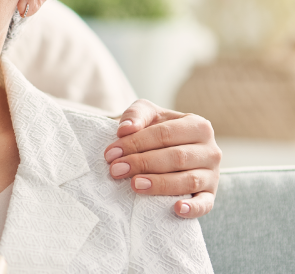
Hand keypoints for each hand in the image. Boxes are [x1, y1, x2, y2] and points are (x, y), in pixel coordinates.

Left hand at [103, 99, 221, 218]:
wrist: (168, 150)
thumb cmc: (157, 130)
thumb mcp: (148, 115)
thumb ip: (136, 115)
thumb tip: (125, 129)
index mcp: (198, 126)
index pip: (164, 134)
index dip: (135, 143)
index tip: (111, 154)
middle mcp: (210, 150)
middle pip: (176, 157)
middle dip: (143, 163)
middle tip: (116, 170)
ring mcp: (213, 175)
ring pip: (188, 180)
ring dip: (160, 184)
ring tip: (135, 185)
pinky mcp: (211, 195)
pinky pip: (205, 204)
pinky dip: (193, 208)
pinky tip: (176, 209)